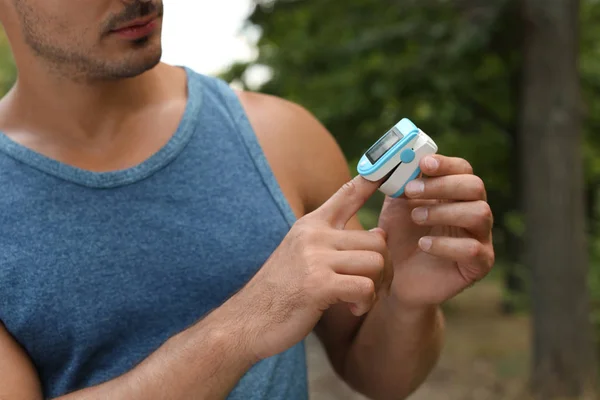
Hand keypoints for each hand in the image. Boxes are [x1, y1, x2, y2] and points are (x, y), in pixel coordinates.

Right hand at [232, 176, 391, 360]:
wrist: (248, 320)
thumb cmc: (282, 290)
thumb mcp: (302, 254)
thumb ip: (336, 241)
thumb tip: (381, 234)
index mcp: (311, 225)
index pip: (347, 193)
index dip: (371, 179)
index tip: (387, 166)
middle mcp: (313, 235)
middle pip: (377, 241)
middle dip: (384, 269)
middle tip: (374, 288)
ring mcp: (315, 258)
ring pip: (376, 262)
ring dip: (376, 288)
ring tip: (359, 300)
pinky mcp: (318, 284)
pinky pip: (365, 286)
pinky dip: (365, 302)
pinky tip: (351, 308)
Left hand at [378, 155, 494, 307]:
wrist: (394, 279)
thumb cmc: (398, 237)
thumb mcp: (395, 206)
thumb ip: (399, 182)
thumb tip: (397, 158)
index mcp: (456, 194)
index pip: (463, 169)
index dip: (445, 163)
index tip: (423, 163)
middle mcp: (473, 211)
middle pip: (475, 186)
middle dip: (442, 185)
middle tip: (411, 191)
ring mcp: (480, 238)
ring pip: (480, 213)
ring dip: (444, 212)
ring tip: (416, 218)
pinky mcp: (479, 265)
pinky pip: (473, 249)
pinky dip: (446, 244)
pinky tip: (423, 245)